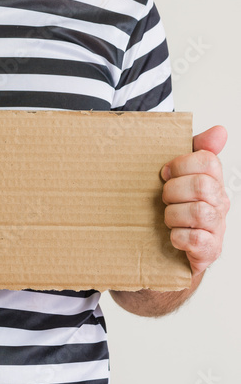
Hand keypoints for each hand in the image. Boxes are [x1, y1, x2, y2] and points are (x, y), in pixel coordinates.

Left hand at [161, 125, 229, 278]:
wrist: (172, 252)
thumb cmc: (176, 210)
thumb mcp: (179, 176)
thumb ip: (196, 150)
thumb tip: (220, 130)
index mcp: (214, 182)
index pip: (208, 161)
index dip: (181, 164)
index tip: (164, 173)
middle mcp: (220, 203)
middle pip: (202, 185)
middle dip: (173, 190)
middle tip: (164, 198)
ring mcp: (217, 228)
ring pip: (199, 212)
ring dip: (173, 214)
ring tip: (167, 218)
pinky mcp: (210, 250)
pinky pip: (196, 239)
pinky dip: (178, 237)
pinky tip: (174, 236)